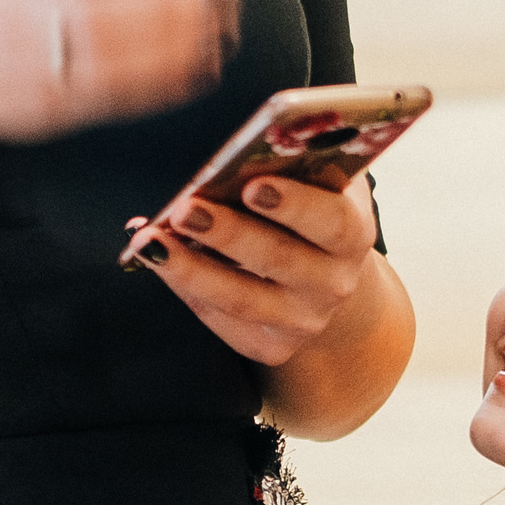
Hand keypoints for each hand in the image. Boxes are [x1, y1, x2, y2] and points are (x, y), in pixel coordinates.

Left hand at [132, 173, 382, 367]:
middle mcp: (335, 284)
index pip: (332, 221)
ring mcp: (304, 321)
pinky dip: (185, 288)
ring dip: (192, 268)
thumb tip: (225, 156)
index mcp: (353, 233)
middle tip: (185, 208)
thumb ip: (286, 168)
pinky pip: (221, 319)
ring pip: (241, 299)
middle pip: (279, 259)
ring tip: (152, 241)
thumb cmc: (306, 214)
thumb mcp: (312, 185)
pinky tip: (156, 261)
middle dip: (228, 233)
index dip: (294, 204)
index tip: (252, 185)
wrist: (323, 279)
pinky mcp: (272, 347)